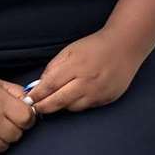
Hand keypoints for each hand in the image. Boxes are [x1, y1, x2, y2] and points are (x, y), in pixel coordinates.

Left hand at [26, 29, 141, 114]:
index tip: (29, 100)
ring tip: (59, 98)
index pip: (50, 86)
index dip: (37, 95)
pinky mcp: (107, 98)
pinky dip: (78, 103)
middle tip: (36, 108)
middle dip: (44, 106)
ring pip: (72, 107)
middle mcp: (87, 81)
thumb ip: (54, 67)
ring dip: (62, 105)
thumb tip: (40, 85)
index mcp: (76, 66)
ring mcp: (98, 92)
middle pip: (58, 101)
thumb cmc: (95, 46)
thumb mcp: (70, 51)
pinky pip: (87, 106)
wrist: (125, 46)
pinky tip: (77, 95)